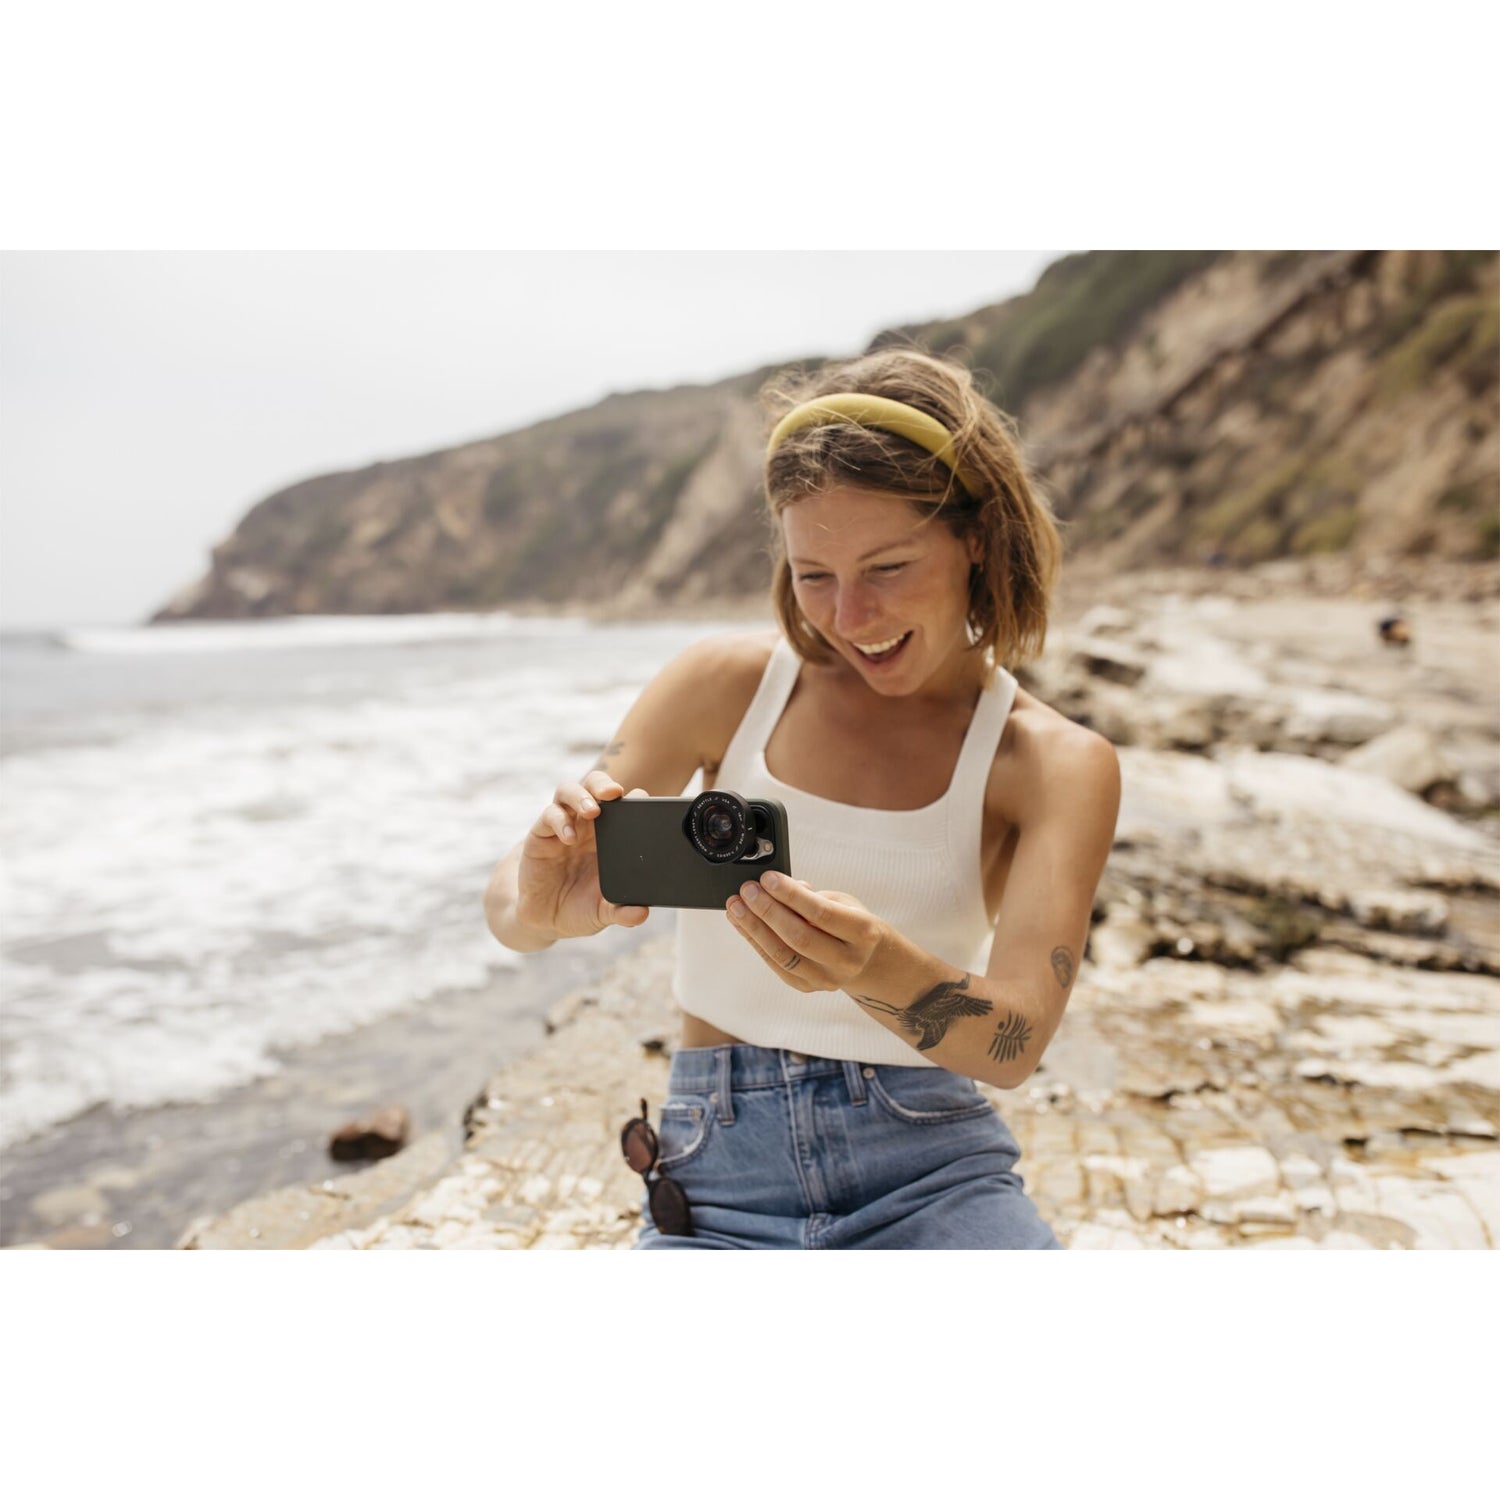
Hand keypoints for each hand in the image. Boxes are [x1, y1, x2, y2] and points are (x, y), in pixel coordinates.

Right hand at [515, 771, 650, 938]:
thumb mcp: (603, 912)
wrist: (545, 918)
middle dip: (605, 785)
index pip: (624, 805)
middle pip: (595, 786)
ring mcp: (563, 826)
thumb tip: (641, 914)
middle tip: (615, 794)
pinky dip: (560, 822)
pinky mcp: (540, 836)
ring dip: (581, 796)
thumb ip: (622, 912)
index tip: (643, 801)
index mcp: (610, 836)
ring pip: (569, 792)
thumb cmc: (580, 907)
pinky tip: (569, 838)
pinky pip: (549, 816)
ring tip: (592, 811)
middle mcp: (586, 825)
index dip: (634, 799)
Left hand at [725, 872, 885, 991]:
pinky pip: (775, 963)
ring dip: (754, 927)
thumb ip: (811, 896)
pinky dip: (755, 941)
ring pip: (782, 954)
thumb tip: (774, 890)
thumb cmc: (850, 922)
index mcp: (863, 933)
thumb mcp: (842, 902)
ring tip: (736, 906)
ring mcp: (826, 979)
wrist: (865, 959)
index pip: (821, 913)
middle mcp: (847, 961)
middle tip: (747, 890)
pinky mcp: (806, 986)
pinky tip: (741, 923)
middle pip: (799, 937)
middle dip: (768, 911)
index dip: (791, 895)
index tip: (767, 878)